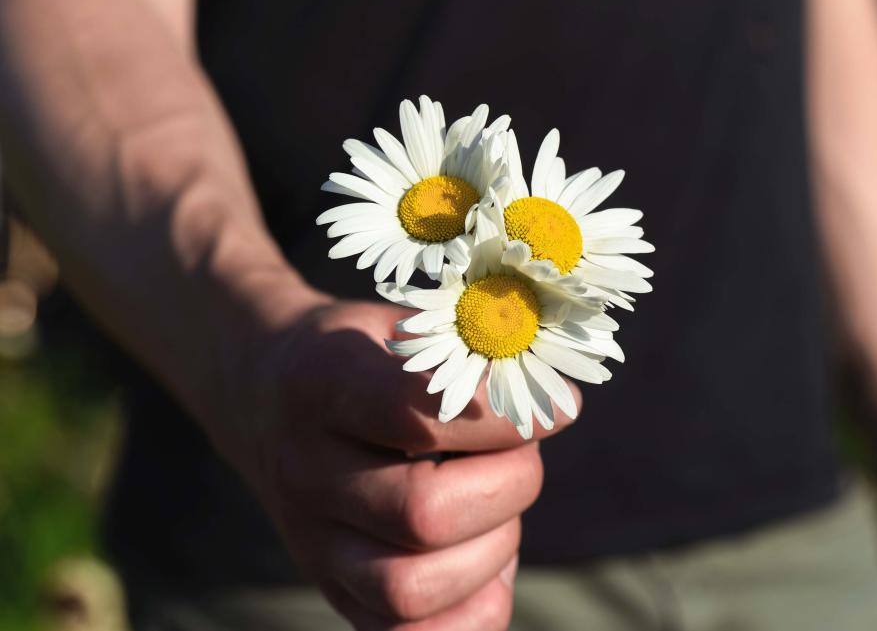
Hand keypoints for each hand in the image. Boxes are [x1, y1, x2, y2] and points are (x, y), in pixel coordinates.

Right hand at [217, 299, 579, 630]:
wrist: (263, 394)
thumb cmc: (359, 353)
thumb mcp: (403, 325)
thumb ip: (473, 354)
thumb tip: (555, 401)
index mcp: (322, 385)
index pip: (419, 415)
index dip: (506, 418)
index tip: (561, 406)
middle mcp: (307, 471)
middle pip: (422, 515)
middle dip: (510, 485)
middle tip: (527, 455)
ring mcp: (311, 539)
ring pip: (411, 588)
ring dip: (492, 551)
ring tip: (499, 507)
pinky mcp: (328, 585)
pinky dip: (468, 610)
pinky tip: (488, 560)